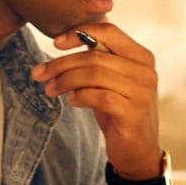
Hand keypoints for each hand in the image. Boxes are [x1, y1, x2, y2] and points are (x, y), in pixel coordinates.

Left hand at [30, 24, 160, 176]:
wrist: (137, 152)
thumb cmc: (120, 111)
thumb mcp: (112, 80)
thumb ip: (101, 57)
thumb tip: (74, 32)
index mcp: (142, 57)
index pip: (109, 32)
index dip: (80, 33)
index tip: (56, 43)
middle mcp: (146, 71)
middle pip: (96, 56)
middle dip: (62, 63)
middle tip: (39, 73)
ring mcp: (142, 92)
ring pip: (94, 74)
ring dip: (65, 81)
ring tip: (50, 89)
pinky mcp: (133, 113)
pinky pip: (99, 97)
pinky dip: (80, 96)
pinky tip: (71, 101)